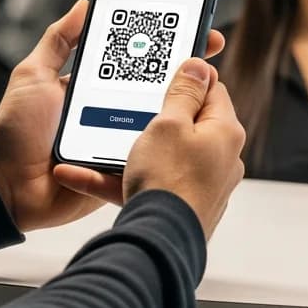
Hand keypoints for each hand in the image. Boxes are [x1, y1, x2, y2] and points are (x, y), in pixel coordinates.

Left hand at [0, 0, 224, 231]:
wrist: (6, 188)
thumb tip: (84, 5)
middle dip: (182, 75)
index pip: (134, 60)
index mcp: (93, 86)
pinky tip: (181, 133)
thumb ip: (58, 41)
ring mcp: (116, 140)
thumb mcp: (32, 76)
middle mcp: (109, 111)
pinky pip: (145, 157)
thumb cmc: (14, 133)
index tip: (190, 30)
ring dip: (177, 110)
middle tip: (207, 59)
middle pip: (153, 89)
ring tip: (203, 93)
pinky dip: (162, 148)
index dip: (161, 46)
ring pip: (156, 122)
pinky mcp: (119, 169)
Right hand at [57, 58, 246, 240]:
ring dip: (130, 149)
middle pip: (188, 123)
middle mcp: (220, 158)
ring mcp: (202, 185)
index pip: (213, 90)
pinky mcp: (181, 206)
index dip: (187, 78)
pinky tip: (83, 175)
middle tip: (131, 106)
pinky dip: (120, 178)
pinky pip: (148, 183)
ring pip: (162, 156)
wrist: (158, 241)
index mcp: (225, 131)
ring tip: (98, 142)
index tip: (165, 72)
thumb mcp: (169, 123)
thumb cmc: (167, 181)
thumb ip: (183, 92)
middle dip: (156, 116)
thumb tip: (201, 66)